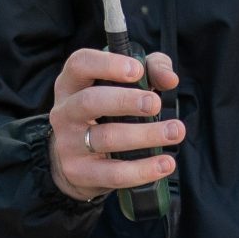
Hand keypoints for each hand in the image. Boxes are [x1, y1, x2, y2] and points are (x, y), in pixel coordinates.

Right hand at [47, 48, 183, 203]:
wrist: (75, 162)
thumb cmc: (106, 113)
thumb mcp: (123, 85)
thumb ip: (150, 71)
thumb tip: (170, 79)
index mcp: (72, 84)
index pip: (79, 64)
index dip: (107, 65)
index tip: (137, 70)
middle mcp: (64, 112)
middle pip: (90, 101)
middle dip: (126, 101)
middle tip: (155, 104)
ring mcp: (68, 144)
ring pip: (106, 138)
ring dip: (145, 135)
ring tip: (174, 132)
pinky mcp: (79, 173)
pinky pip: (113, 173)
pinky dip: (143, 170)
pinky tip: (165, 164)